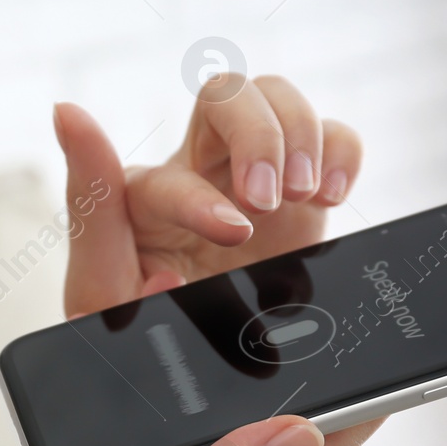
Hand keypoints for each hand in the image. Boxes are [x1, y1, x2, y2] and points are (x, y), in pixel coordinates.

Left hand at [52, 74, 363, 319]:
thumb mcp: (105, 306)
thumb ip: (114, 288)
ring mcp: (251, 174)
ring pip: (273, 95)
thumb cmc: (135, 320)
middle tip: (270, 199)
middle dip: (256, 135)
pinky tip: (333, 197)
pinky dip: (341, 151)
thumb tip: (162, 275)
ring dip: (299, 135)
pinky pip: (331, 133)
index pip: (166, 178)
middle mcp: (195, 172)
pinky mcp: (303, 189)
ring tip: (306, 196)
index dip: (198, 199)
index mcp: (139, 201)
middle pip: (223, 94)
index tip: (232, 233)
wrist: (195, 351)